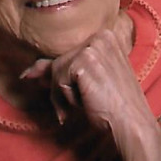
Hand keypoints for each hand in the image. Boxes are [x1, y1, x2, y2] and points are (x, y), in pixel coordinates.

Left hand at [21, 26, 152, 136]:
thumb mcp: (90, 81)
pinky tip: (82, 106)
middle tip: (64, 108)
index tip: (34, 79)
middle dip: (58, 86)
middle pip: (61, 60)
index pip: (70, 52)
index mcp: (106, 37)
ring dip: (62, 95)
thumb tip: (28, 72)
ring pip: (57, 70)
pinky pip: (59, 81)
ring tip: (80, 108)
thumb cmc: (115, 105)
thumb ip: (63, 71)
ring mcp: (93, 48)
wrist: (133, 123)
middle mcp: (100, 37)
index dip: (54, 71)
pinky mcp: (84, 62)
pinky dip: (65, 98)